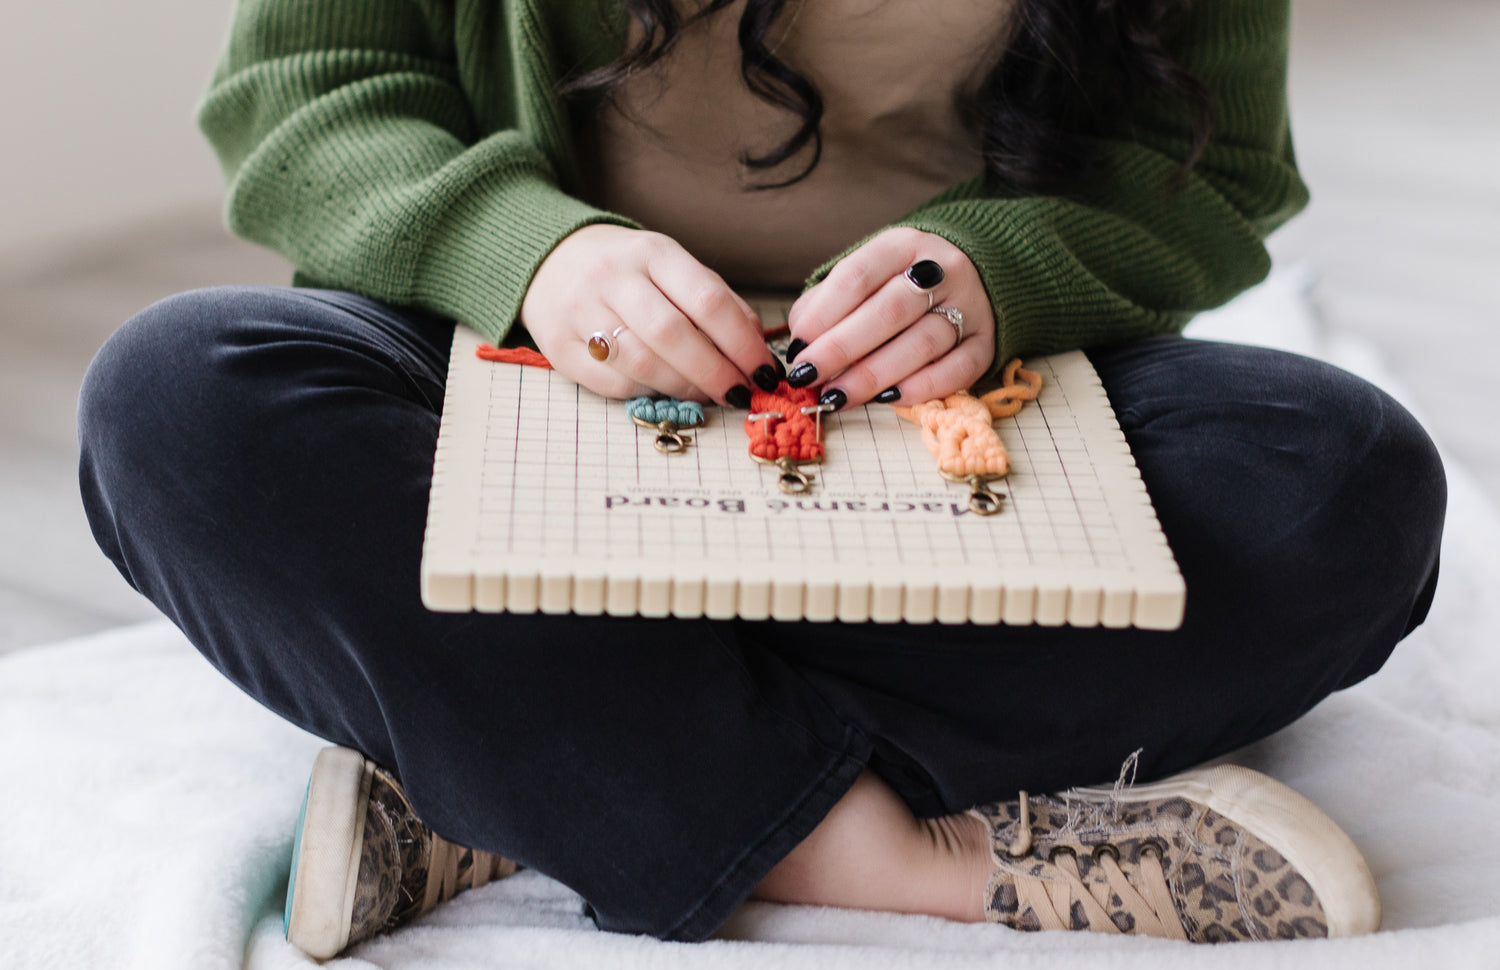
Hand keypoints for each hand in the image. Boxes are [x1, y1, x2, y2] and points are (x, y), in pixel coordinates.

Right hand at [520, 225, 780, 405]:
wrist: (549, 259)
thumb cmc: (627, 270)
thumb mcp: (671, 266)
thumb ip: (715, 300)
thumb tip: (756, 347)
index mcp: (652, 251)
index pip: (707, 300)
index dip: (742, 343)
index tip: (764, 371)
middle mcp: (612, 278)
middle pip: (672, 335)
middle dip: (715, 373)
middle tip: (740, 393)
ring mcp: (580, 312)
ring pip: (642, 364)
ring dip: (685, 388)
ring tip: (707, 394)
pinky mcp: (558, 348)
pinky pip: (613, 383)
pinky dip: (649, 393)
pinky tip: (666, 389)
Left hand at [784, 228, 995, 408]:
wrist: (977, 274)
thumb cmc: (901, 283)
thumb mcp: (866, 275)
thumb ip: (827, 303)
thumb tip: (800, 346)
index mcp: (904, 245)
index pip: (858, 276)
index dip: (823, 315)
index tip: (797, 348)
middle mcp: (942, 271)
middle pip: (889, 311)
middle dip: (841, 349)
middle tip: (807, 377)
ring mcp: (970, 306)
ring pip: (921, 344)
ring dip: (873, 376)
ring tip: (837, 397)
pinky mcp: (986, 342)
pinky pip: (958, 370)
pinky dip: (922, 388)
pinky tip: (888, 399)